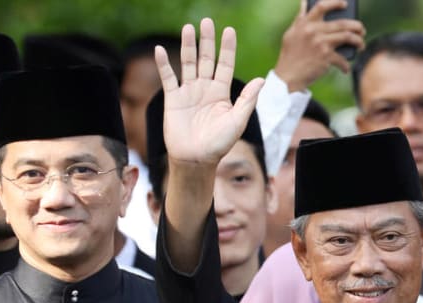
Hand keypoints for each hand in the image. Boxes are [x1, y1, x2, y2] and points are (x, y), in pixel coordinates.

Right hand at [155, 18, 263, 166]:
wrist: (197, 159)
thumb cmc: (220, 144)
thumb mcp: (238, 121)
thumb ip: (248, 99)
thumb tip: (262, 80)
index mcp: (222, 93)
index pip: (225, 65)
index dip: (227, 48)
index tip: (229, 30)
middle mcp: (205, 89)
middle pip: (206, 59)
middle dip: (207, 41)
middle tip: (207, 21)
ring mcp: (189, 92)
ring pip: (188, 63)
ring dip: (188, 46)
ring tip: (188, 28)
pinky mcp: (173, 99)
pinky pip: (168, 78)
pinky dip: (163, 64)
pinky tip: (160, 50)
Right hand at [274, 0, 365, 91]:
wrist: (288, 76)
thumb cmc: (290, 55)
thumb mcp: (291, 33)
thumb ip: (300, 18)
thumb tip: (304, 2)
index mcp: (305, 23)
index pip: (322, 6)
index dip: (335, 3)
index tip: (345, 4)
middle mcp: (313, 30)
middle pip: (342, 23)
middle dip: (356, 26)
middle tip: (362, 30)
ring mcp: (320, 43)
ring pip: (347, 37)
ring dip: (358, 41)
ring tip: (361, 45)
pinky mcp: (326, 57)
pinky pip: (342, 59)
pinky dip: (346, 65)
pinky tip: (345, 69)